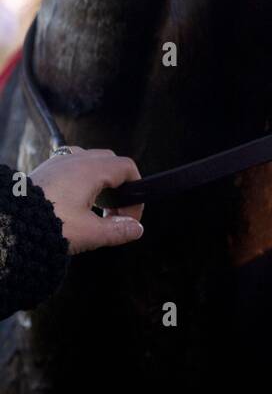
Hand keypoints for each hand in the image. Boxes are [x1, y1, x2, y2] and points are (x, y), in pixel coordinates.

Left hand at [29, 148, 143, 253]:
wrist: (8, 225)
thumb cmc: (48, 226)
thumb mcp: (88, 233)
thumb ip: (116, 231)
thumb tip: (136, 229)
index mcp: (91, 170)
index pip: (126, 168)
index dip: (135, 191)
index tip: (130, 216)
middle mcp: (76, 160)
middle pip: (110, 162)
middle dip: (119, 185)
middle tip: (115, 214)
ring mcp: (58, 162)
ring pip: (89, 160)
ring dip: (99, 180)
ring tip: (96, 206)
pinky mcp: (44, 169)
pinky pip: (70, 164)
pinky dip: (80, 177)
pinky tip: (74, 198)